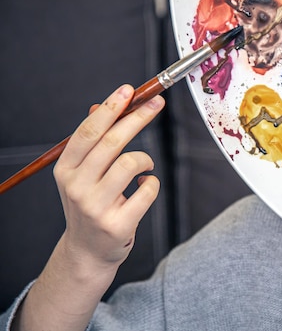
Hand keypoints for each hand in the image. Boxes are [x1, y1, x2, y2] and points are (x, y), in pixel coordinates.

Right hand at [14, 85, 164, 330]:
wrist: (88, 251)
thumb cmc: (90, 203)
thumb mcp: (83, 174)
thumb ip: (93, 142)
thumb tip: (101, 106)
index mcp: (65, 169)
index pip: (88, 132)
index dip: (110, 108)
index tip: (128, 89)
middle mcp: (76, 187)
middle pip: (111, 142)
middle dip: (138, 118)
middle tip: (157, 103)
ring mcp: (95, 207)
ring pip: (130, 164)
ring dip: (146, 158)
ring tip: (145, 165)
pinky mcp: (117, 224)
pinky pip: (147, 190)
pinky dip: (152, 183)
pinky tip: (145, 187)